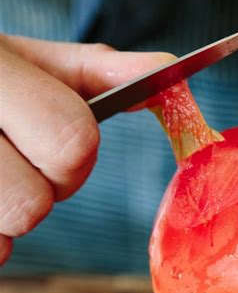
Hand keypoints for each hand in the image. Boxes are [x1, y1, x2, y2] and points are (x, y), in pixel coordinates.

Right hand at [0, 35, 172, 264]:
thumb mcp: (17, 59)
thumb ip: (92, 71)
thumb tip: (167, 71)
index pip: (73, 143)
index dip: (76, 158)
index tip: (54, 145)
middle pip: (35, 202)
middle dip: (41, 192)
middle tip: (16, 163)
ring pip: (5, 233)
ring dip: (6, 217)